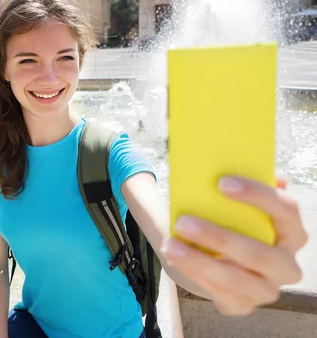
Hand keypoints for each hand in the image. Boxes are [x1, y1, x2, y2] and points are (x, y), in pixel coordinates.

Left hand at [162, 176, 307, 315]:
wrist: (211, 255)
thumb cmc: (224, 220)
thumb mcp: (230, 202)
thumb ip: (234, 182)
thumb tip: (225, 155)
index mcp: (291, 231)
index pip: (287, 210)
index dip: (258, 195)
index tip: (221, 183)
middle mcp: (286, 264)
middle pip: (259, 253)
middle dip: (220, 237)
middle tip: (183, 221)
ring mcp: (266, 289)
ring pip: (236, 278)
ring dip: (200, 260)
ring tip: (170, 244)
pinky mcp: (243, 305)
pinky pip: (220, 294)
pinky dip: (194, 274)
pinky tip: (175, 257)